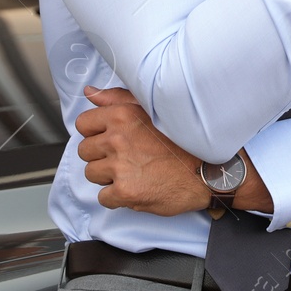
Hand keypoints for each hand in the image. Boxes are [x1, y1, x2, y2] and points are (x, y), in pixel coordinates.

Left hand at [75, 84, 212, 215]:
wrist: (207, 172)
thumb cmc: (182, 141)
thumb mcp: (151, 108)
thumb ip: (116, 99)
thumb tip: (89, 92)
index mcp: (122, 115)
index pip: (83, 124)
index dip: (95, 133)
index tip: (109, 139)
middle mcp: (118, 139)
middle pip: (85, 151)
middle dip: (101, 156)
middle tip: (125, 157)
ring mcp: (120, 167)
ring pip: (92, 174)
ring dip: (108, 176)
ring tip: (132, 172)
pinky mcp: (125, 192)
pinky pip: (103, 198)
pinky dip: (116, 197)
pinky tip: (135, 188)